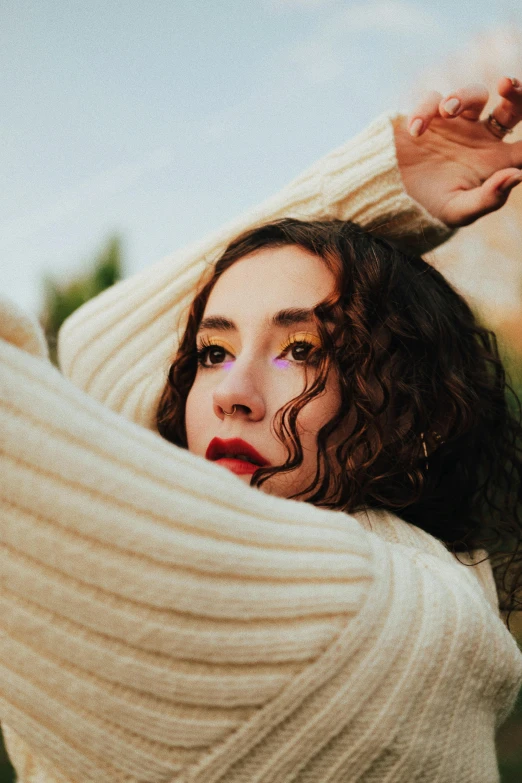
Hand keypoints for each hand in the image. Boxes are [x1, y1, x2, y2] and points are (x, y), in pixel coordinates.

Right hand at [394, 77, 521, 226]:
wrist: (386, 199)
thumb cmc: (426, 210)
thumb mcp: (458, 211)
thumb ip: (489, 198)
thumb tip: (517, 175)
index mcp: (494, 162)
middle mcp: (480, 138)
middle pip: (512, 106)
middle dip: (516, 92)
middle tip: (508, 86)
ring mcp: (455, 124)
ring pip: (475, 94)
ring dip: (464, 95)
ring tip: (446, 111)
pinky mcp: (429, 116)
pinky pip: (433, 99)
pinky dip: (424, 110)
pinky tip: (415, 131)